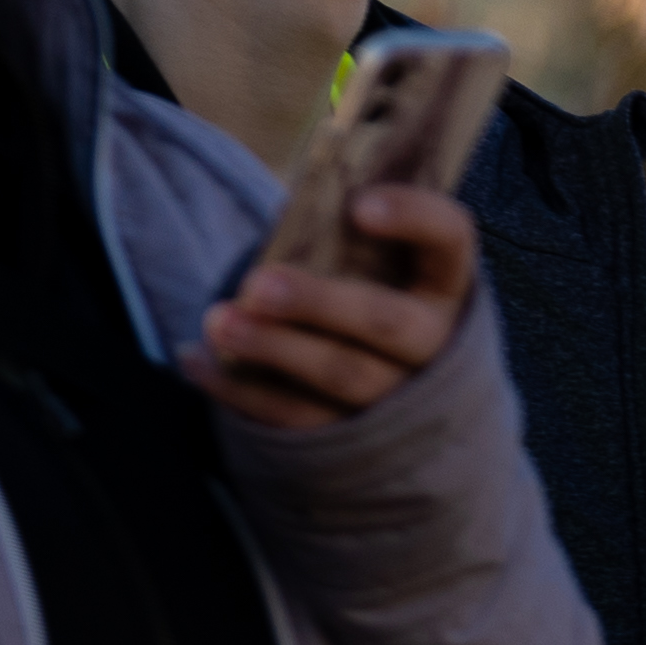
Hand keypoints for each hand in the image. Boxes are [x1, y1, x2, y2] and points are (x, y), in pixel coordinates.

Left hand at [192, 182, 475, 427]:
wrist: (389, 387)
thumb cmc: (364, 294)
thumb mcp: (369, 260)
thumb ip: (338, 232)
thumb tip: (292, 207)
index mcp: (442, 282)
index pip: (448, 239)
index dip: (414, 218)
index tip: (358, 206)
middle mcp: (433, 342)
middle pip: (387, 323)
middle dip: (319, 303)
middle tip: (258, 286)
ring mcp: (398, 397)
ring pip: (342, 376)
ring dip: (274, 349)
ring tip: (218, 321)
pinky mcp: (352, 438)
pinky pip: (296, 418)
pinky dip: (240, 391)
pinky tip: (197, 359)